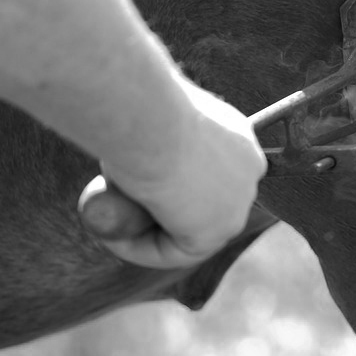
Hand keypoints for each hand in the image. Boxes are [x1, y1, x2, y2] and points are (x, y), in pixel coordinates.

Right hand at [87, 81, 266, 268]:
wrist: (148, 116)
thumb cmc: (142, 104)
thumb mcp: (147, 109)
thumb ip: (150, 125)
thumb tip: (127, 128)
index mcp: (237, 135)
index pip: (210, 169)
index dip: (171, 183)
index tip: (133, 186)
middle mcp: (248, 168)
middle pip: (204, 202)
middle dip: (161, 212)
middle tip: (119, 209)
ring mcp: (238, 202)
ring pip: (189, 229)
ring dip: (144, 231)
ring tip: (108, 222)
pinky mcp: (218, 231)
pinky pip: (174, 251)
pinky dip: (139, 249)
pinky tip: (112, 237)